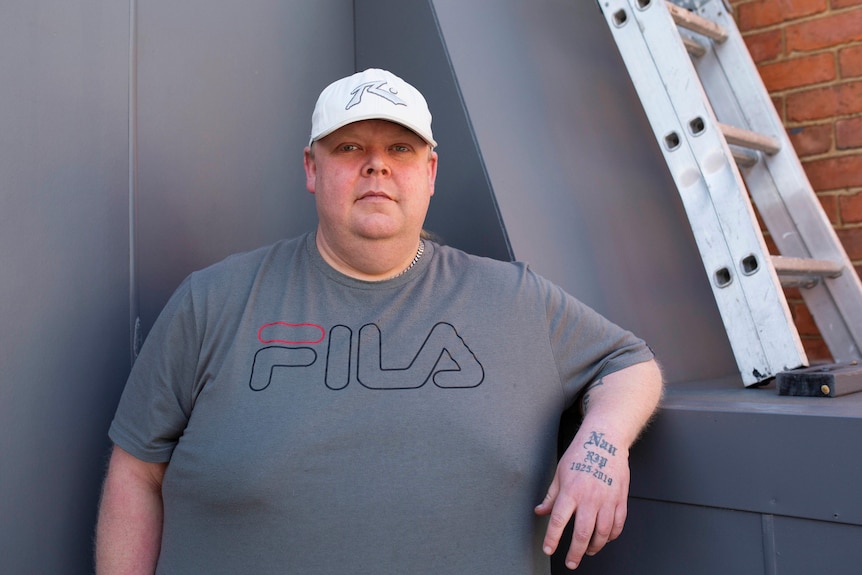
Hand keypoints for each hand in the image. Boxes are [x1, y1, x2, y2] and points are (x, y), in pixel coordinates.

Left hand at [534, 428, 629, 569]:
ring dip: (594, 547)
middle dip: (576, 552)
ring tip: (588, 552)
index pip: (559, 521)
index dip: (552, 538)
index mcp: (571, 491)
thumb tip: (541, 512)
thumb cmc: (581, 453)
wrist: (605, 440)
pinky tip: (605, 538)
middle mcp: (590, 498)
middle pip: (583, 533)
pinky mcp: (620, 499)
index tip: (549, 549)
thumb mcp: (560, 473)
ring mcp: (607, 500)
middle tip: (571, 562)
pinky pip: (618, 524)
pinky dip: (611, 536)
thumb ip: (551, 496)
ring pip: (602, 533)